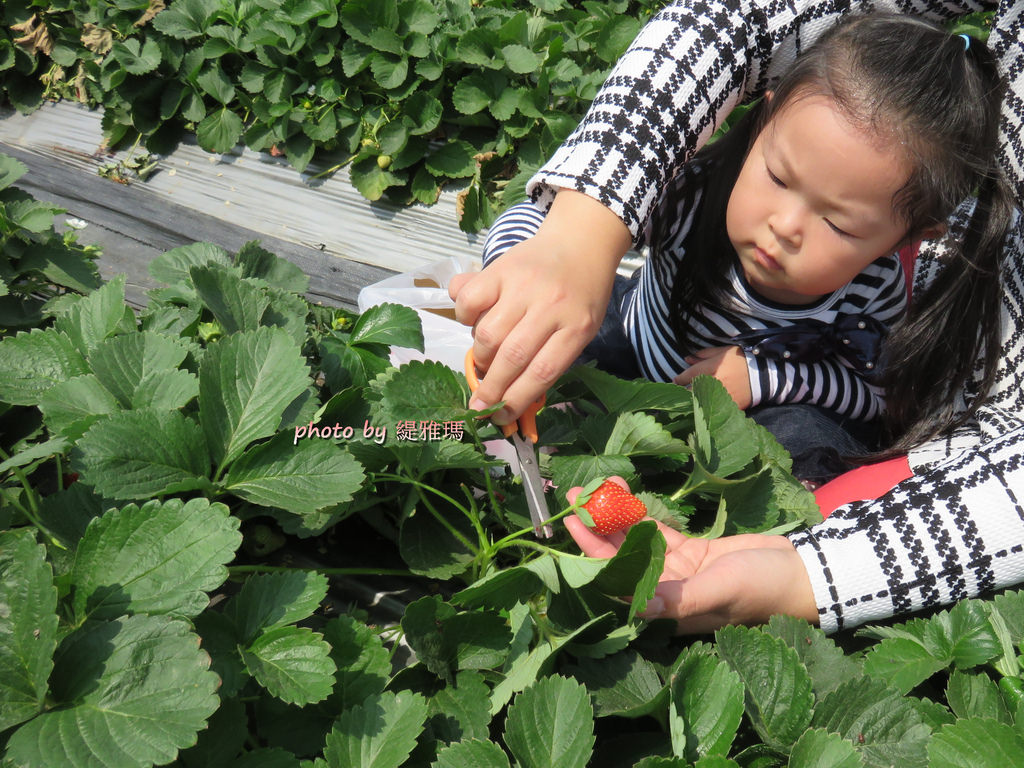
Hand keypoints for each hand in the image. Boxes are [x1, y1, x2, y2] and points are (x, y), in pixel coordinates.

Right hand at [449, 190, 629, 424]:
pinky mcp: (501, 268)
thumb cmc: (581, 293)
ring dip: (480, 355)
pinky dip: (465, 317)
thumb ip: (551, 359)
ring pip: (488, 333)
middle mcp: (550, 306)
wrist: (580, 241)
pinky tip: (475, 320)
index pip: (542, 372)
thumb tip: (512, 398)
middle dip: (491, 388)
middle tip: (480, 404)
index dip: (517, 400)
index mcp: (577, 327)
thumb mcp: (581, 328)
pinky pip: (470, 300)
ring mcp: (523, 285)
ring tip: (485, 358)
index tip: (500, 416)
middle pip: (513, 357)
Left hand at [565, 477, 817, 633]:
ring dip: (612, 516)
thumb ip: (678, 598)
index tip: (571, 524)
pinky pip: (655, 530)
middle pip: (619, 558)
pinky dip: (637, 512)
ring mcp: (676, 570)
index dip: (591, 554)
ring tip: (589, 487)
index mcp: (668, 612)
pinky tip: (621, 491)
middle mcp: (665, 592)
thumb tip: (637, 604)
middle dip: (594, 528)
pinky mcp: (690, 551)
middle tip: (574, 496)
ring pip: (633, 541)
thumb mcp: (720, 592)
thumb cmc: (763, 589)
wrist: (802, 573)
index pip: (618, 582)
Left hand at [674, 346, 752, 408]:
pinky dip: (707, 410)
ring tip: (687, 403)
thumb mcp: (722, 351)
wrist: (763, 373)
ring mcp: (720, 396)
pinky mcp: (729, 406)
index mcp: (710, 368)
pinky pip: (713, 410)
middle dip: (681, 394)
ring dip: (692, 403)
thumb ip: (703, 355)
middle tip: (677, 395)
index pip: (686, 376)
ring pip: (698, 403)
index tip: (675, 381)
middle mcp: (713, 383)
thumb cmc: (741, 359)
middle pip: (688, 392)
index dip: (678, 379)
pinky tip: (703, 410)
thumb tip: (687, 358)